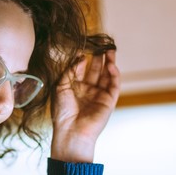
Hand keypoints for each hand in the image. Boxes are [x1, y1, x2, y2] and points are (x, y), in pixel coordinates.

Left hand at [51, 48, 119, 162]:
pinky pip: (114, 84)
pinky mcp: (109, 101)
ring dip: (109, 62)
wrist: (71, 131)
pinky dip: (114, 74)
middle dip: (99, 57)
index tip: (84, 46)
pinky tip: (110, 65)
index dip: (84, 58)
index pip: (82, 69)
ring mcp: (99, 95)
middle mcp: (88, 91)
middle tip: (101, 43)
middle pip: (96, 70)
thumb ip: (71, 70)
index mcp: (75, 88)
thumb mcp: (61, 86)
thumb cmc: (62, 112)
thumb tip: (81, 56)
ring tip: (110, 49)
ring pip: (106, 75)